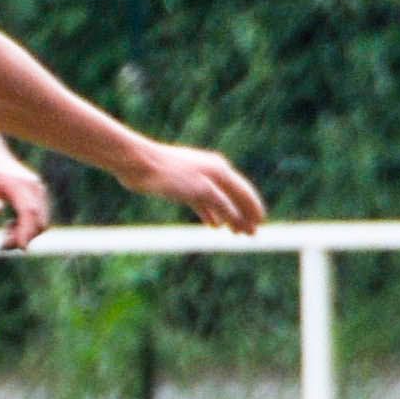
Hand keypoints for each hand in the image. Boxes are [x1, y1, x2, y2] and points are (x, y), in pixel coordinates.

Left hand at [0, 151, 54, 250]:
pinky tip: (9, 226)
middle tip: (1, 245)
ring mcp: (38, 190)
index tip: (20, 248)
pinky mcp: (37, 194)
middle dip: (24, 237)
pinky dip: (27, 227)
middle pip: (39, 220)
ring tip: (3, 234)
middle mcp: (33, 187)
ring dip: (25, 233)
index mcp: (19, 185)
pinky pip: (38, 217)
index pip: (29, 212)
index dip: (26, 231)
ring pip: (41, 220)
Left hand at [129, 142, 266, 233]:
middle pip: (234, 196)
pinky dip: (211, 213)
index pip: (244, 192)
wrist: (138, 163)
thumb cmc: (168, 175)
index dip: (253, 209)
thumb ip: (221, 204)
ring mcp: (197, 177)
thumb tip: (239, 219)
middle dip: (244, 216)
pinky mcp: (182, 184)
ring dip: (229, 216)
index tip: (261, 224)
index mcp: (220, 170)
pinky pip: (203, 201)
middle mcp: (212, 172)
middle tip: (251, 235)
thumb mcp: (200, 191)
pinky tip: (214, 224)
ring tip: (235, 233)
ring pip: (219, 200)